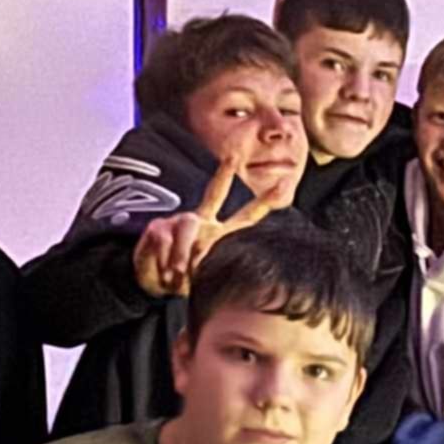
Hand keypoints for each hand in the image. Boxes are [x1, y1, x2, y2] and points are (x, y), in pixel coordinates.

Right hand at [129, 158, 265, 299]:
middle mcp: (203, 222)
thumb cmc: (185, 283)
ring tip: (175, 275)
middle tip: (232, 158)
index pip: (249, 215)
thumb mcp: (203, 279)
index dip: (267, 200)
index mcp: (222, 235)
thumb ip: (202, 262)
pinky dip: (162, 259)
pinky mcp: (160, 227)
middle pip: (214, 194)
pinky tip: (163, 270)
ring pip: (186, 226)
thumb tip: (185, 250)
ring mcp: (181, 222)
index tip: (285, 182)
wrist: (157, 285)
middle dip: (223, 176)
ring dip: (180, 255)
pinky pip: (162, 240)